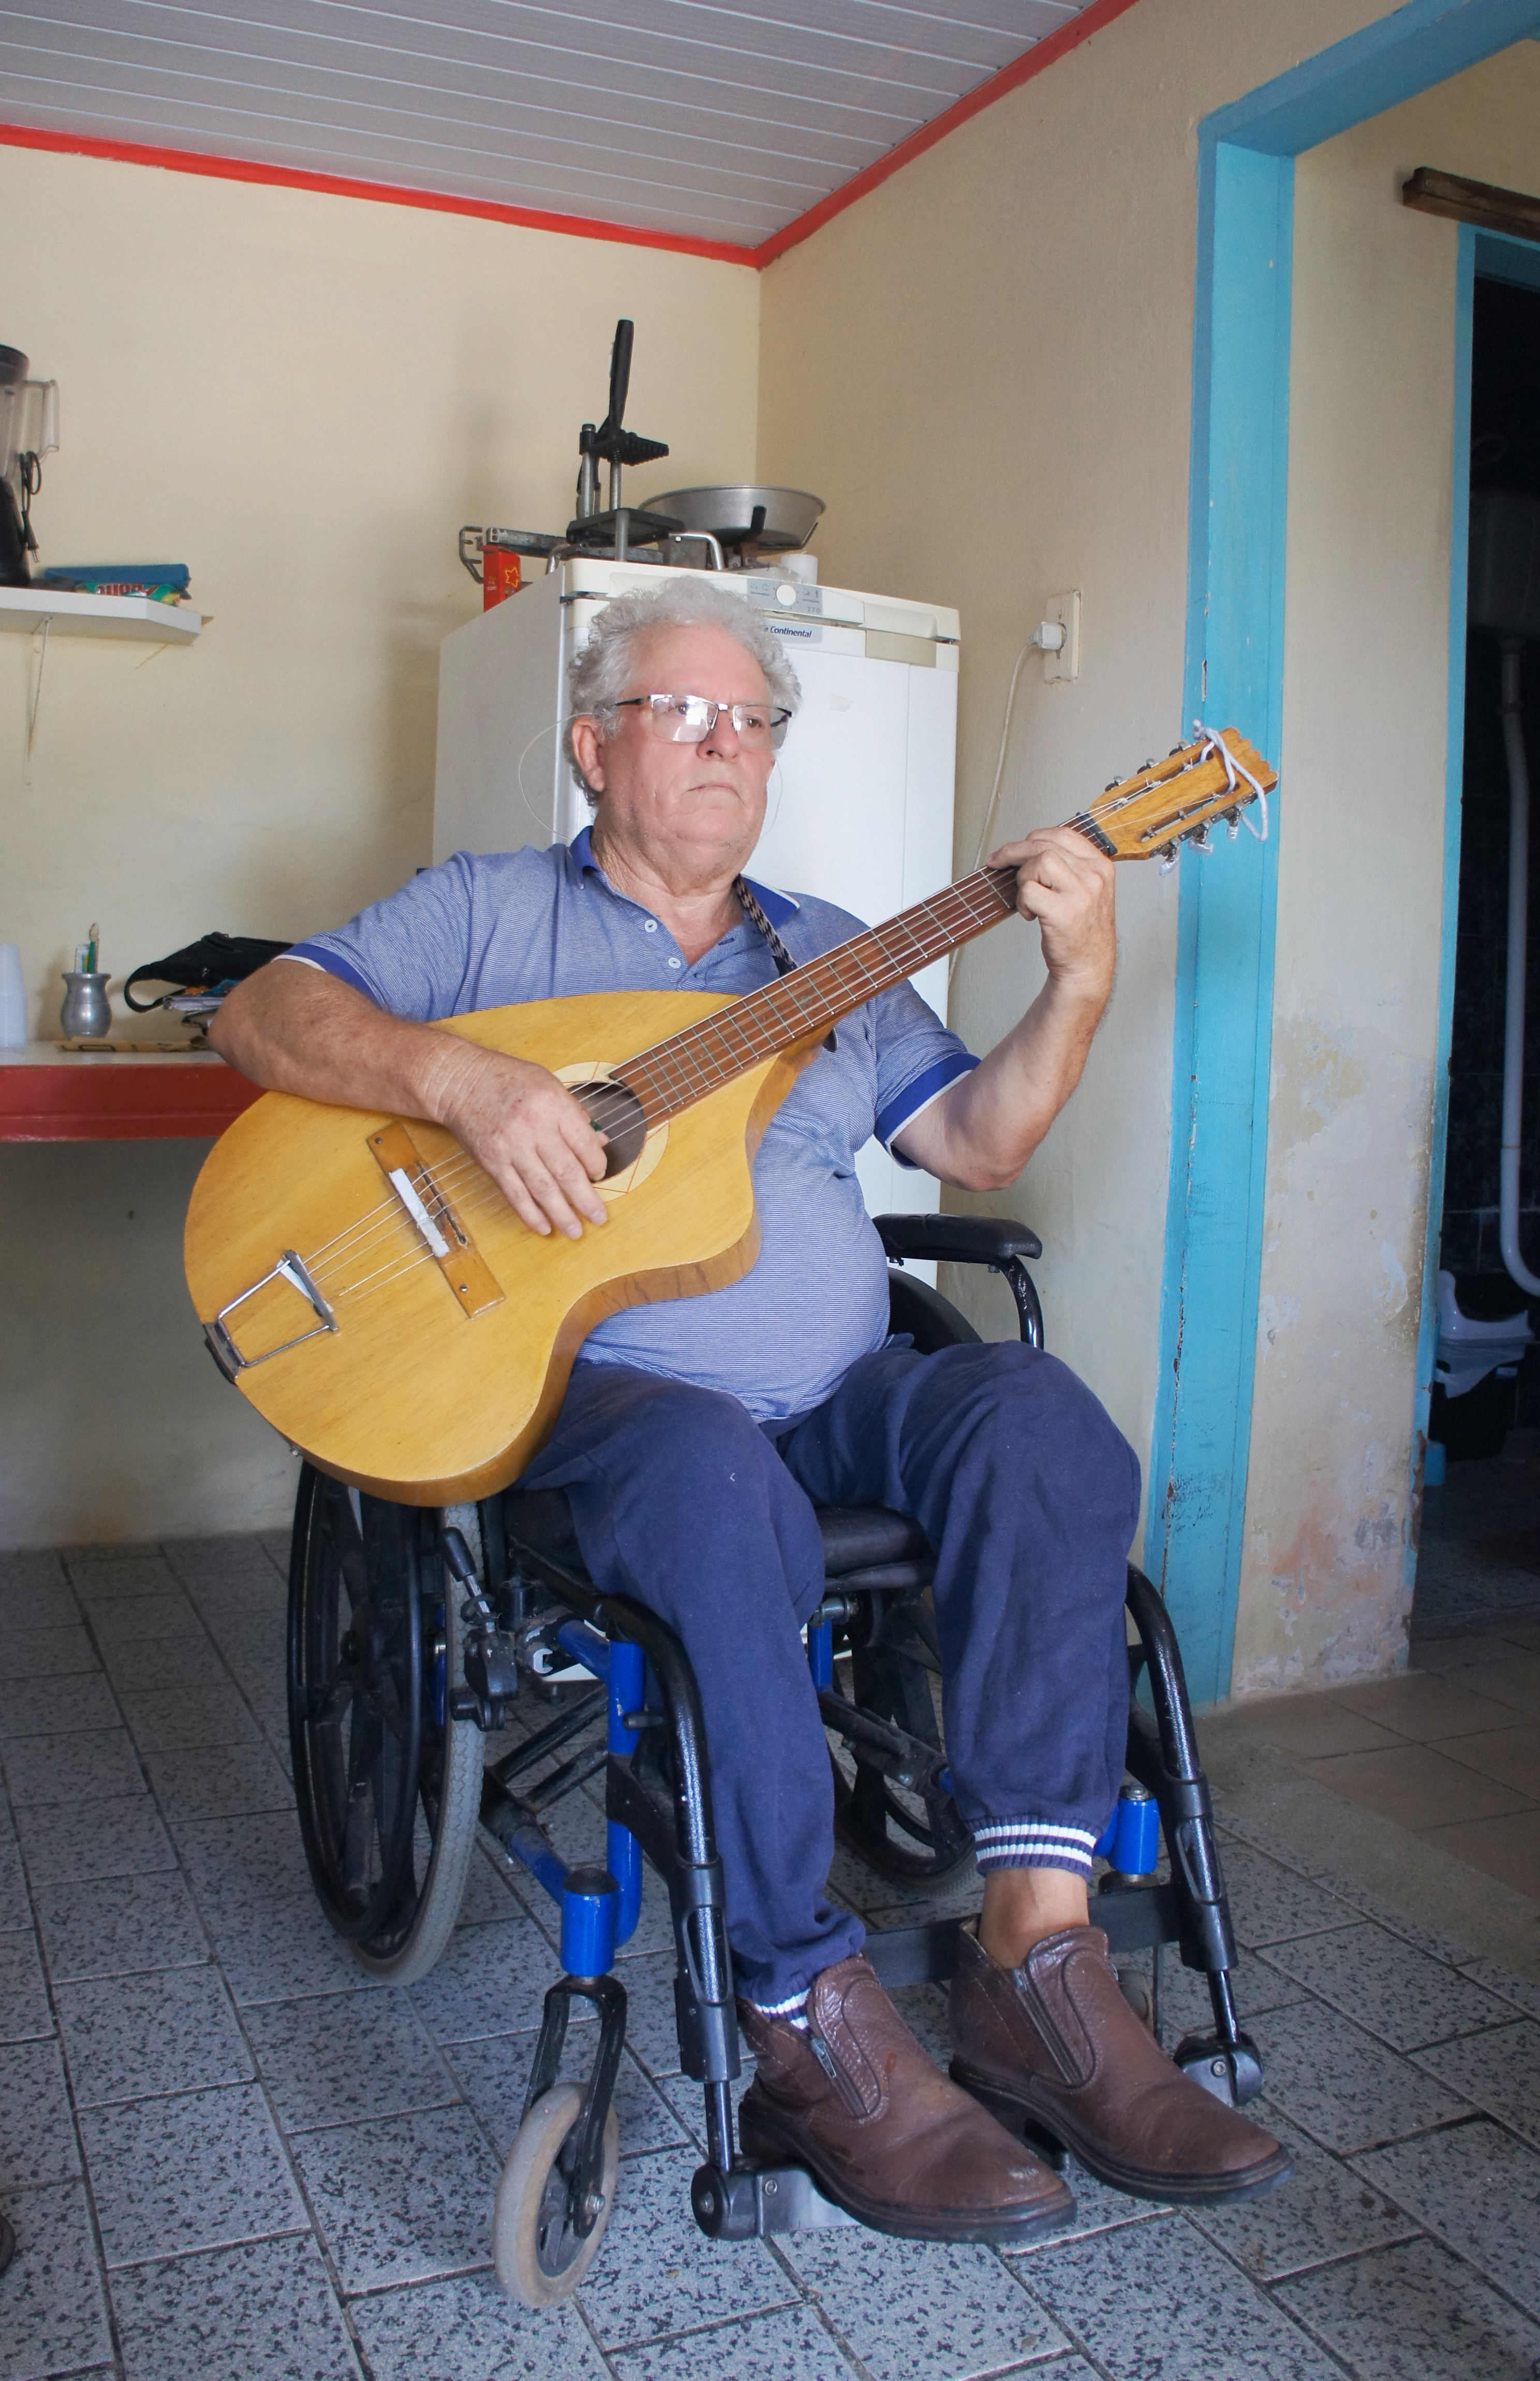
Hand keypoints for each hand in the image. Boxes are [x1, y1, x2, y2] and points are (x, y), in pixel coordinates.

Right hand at [435, 1046, 609, 1239]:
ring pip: (542, 1189)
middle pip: (567, 1172)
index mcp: (553, 1104)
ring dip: (561, 1214)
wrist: (460, 1081)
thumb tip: (601, 1142)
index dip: (597, 1165)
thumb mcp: (550, 1085)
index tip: (599, 1175)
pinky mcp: (492, 1161)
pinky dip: (530, 1214)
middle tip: (599, 1218)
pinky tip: (543, 1227)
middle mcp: (533, 1127)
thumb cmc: (509, 1079)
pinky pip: (514, 1194)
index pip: (585, 1144)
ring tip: (575, 1231)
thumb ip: (575, 1115)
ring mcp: (510, 1146)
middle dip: (586, 1200)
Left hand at [988, 826, 1115, 1002]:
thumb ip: (1068, 867)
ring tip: (1027, 899)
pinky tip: (1030, 914)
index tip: (1014, 848)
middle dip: (1013, 851)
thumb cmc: (1081, 931)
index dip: (1033, 837)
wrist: (1087, 967)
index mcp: (1101, 866)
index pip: (1063, 834)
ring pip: (1038, 861)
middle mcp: (1094, 876)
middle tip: (997, 862)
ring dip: (1022, 878)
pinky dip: (1021, 901)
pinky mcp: (1064, 912)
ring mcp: (1081, 894)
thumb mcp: (1087, 891)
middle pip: (1045, 844)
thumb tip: (1027, 849)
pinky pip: (1029, 890)